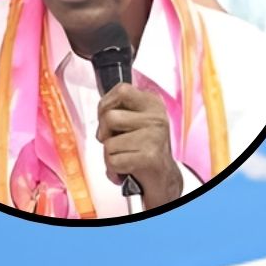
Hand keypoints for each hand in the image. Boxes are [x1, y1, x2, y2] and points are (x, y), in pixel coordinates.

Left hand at [96, 83, 183, 209]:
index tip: (108, 115)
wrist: (163, 175)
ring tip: (124, 154)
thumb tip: (102, 108)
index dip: (106, 103)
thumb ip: (120, 108)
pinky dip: (113, 169)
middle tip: (116, 140)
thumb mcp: (136, 120)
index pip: (122, 89)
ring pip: (108, 142)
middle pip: (109, 116)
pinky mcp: (149, 157)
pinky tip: (125, 167)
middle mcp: (156, 118)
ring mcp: (154, 137)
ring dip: (109, 153)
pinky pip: (112, 160)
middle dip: (104, 132)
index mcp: (153, 103)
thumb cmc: (144, 147)